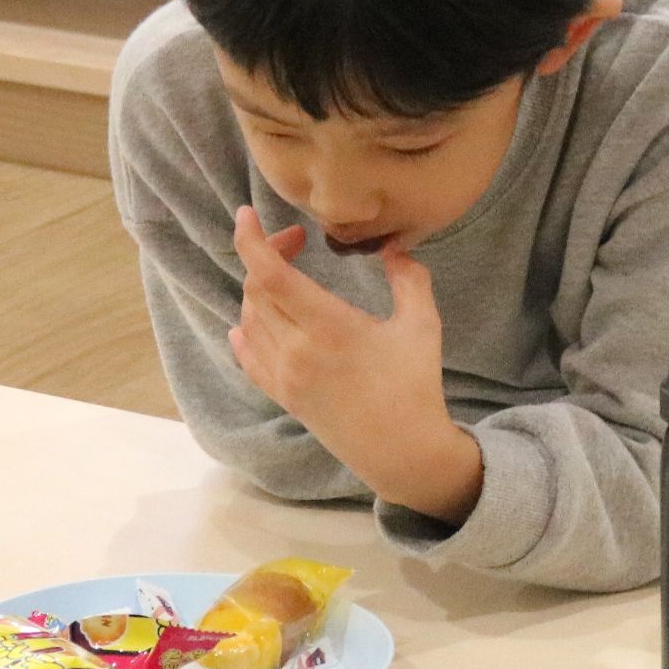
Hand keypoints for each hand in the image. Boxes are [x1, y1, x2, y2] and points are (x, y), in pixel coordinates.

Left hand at [228, 207, 482, 523]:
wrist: (402, 453)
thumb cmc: (415, 387)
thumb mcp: (422, 326)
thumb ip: (409, 279)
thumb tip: (393, 248)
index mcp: (328, 328)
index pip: (269, 275)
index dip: (251, 240)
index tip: (247, 215)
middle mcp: (296, 351)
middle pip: (256, 290)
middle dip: (266, 256)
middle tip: (295, 242)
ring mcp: (285, 377)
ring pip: (249, 319)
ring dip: (259, 290)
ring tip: (287, 277)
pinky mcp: (283, 396)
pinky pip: (248, 356)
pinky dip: (245, 331)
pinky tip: (251, 322)